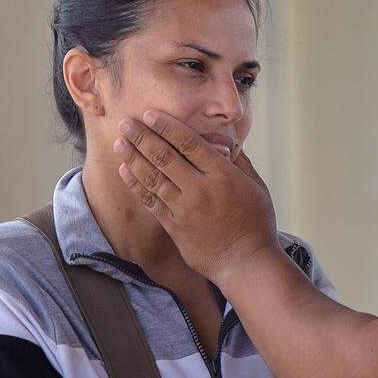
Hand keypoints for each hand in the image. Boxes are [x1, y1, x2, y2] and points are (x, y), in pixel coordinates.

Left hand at [114, 109, 279, 282]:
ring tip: (120, 142)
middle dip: (143, 137)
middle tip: (126, 123)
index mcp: (223, 175)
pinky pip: (150, 201)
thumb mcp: (257, 187)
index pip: (189, 143)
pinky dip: (136, 184)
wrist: (246, 263)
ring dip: (133, 157)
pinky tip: (126, 171)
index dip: (167, 126)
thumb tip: (227, 143)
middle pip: (165, 156)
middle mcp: (200, 189)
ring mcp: (184, 209)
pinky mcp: (174, 227)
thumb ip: (240, 163)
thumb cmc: (257, 224)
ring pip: (152, 177)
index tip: (151, 114)